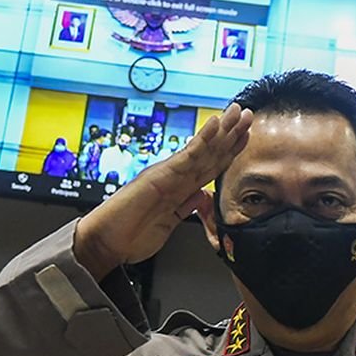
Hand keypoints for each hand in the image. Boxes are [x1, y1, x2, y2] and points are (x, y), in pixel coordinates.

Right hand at [74, 103, 252, 278]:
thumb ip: (186, 208)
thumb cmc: (130, 235)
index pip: (210, 166)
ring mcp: (168, 174)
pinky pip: (187, 154)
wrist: (106, 241)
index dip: (229, 151)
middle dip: (231, 134)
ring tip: (240, 113)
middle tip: (249, 115)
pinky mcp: (161, 175)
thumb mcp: (170, 223)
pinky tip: (216, 124)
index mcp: (178, 189)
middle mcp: (175, 177)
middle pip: (210, 152)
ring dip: (224, 130)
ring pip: (203, 148)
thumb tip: (202, 195)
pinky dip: (203, 138)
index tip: (246, 137)